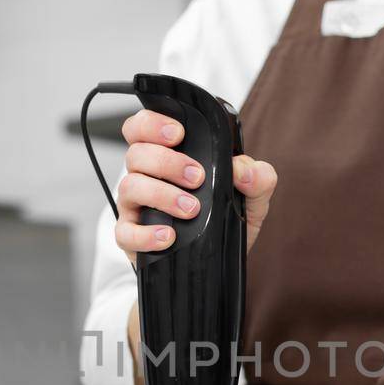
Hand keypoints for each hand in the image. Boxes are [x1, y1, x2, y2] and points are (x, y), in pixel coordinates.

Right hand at [114, 109, 276, 264]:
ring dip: (162, 194)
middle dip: (166, 161)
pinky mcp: (132, 237)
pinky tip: (168, 236)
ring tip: (191, 208)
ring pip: (131, 186)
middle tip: (196, 177)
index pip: (143, 128)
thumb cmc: (227, 221)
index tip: (178, 133)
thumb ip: (259, 178)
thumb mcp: (252, 198)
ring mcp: (136, 206)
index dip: (152, 123)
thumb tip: (243, 170)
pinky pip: (125, 232)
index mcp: (168, 157)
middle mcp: (147, 177)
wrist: (218, 262)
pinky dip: (145, 234)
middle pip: (136, 153)